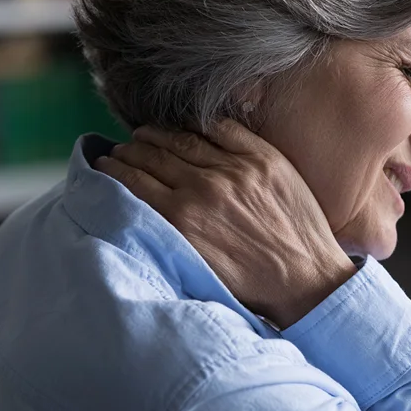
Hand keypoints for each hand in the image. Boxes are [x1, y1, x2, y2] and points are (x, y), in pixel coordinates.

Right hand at [93, 121, 356, 328]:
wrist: (307, 281)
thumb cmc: (250, 285)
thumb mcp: (196, 266)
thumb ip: (167, 233)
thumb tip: (138, 208)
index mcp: (182, 220)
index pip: (134, 181)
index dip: (113, 169)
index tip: (103, 164)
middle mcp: (204, 189)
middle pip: (153, 155)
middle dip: (129, 150)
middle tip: (120, 149)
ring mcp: (236, 170)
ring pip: (182, 138)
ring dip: (156, 134)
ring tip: (144, 135)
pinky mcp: (264, 158)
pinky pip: (222, 128)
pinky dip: (198, 125)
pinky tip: (186, 126)